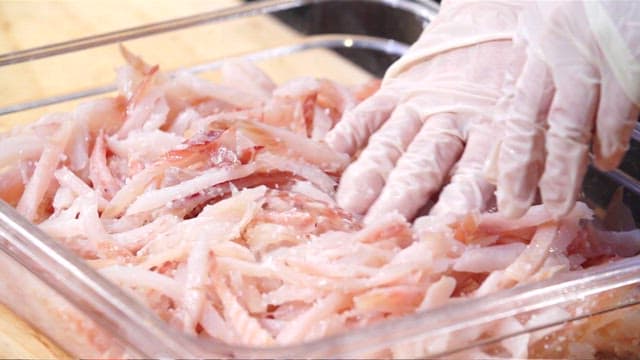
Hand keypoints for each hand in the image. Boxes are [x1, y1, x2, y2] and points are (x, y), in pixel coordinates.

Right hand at [325, 0, 522, 222]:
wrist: (504, 19)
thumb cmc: (523, 85)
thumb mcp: (537, 124)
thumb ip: (530, 167)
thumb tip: (525, 216)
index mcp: (495, 136)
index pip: (469, 182)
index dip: (450, 213)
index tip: (432, 241)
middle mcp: (453, 123)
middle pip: (423, 168)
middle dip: (400, 202)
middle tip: (379, 231)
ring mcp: (421, 105)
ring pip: (393, 144)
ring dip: (371, 175)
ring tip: (350, 205)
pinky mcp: (398, 88)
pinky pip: (370, 111)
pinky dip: (350, 131)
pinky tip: (331, 154)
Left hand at [486, 1, 639, 217]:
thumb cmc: (597, 0)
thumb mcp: (556, 24)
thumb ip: (542, 64)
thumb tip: (524, 117)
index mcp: (536, 42)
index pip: (511, 105)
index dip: (504, 147)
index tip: (495, 183)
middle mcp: (555, 51)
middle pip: (529, 120)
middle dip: (520, 169)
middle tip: (515, 207)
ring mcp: (593, 56)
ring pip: (567, 125)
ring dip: (562, 169)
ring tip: (558, 202)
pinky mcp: (630, 58)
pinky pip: (615, 111)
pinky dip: (608, 140)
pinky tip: (604, 160)